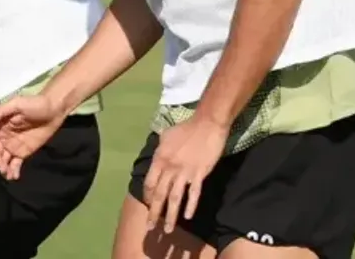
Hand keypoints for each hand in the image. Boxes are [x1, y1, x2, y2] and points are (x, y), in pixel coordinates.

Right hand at [0, 94, 67, 179]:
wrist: (55, 109)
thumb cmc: (35, 103)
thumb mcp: (17, 103)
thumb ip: (0, 112)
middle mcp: (2, 137)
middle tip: (1, 167)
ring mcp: (12, 146)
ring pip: (2, 161)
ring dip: (1, 169)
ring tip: (7, 174)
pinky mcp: (23, 153)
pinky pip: (14, 164)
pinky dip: (12, 172)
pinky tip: (14, 176)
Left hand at [143, 117, 227, 234]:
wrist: (207, 124)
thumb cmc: (186, 128)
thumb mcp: (165, 136)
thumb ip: (159, 150)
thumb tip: (156, 159)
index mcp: (159, 159)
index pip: (150, 183)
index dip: (148, 196)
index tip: (148, 205)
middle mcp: (170, 168)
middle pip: (160, 195)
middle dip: (154, 213)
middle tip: (150, 228)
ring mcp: (185, 173)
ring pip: (175, 198)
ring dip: (170, 216)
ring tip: (168, 230)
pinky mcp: (199, 174)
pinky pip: (193, 194)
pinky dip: (190, 206)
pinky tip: (187, 217)